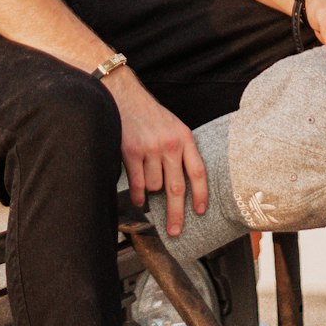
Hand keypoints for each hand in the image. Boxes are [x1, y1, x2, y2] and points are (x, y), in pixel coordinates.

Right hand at [106, 68, 207, 236]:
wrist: (123, 94)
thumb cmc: (149, 113)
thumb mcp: (172, 126)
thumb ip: (179, 150)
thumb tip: (183, 186)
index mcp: (184, 137)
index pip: (198, 172)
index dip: (201, 194)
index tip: (200, 212)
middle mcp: (169, 144)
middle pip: (177, 188)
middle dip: (176, 214)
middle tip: (176, 231)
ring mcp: (150, 149)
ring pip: (155, 187)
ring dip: (151, 192)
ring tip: (148, 186)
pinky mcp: (132, 152)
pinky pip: (138, 184)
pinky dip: (139, 195)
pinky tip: (139, 198)